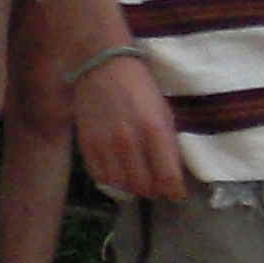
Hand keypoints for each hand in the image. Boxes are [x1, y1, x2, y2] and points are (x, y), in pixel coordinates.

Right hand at [75, 53, 186, 202]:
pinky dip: (111, 180)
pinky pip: (100, 177)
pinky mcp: (87, 146)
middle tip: (155, 185)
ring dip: (131, 187)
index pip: (167, 176)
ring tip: (136, 179)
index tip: (176, 193)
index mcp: (155, 131)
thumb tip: (171, 171)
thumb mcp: (163, 112)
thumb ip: (167, 142)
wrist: (102, 69)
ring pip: (120, 186)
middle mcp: (130, 143)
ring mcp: (105, 147)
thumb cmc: (139, 87)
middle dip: (153, 190)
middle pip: (143, 186)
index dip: (174, 191)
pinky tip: (117, 171)